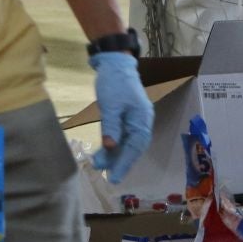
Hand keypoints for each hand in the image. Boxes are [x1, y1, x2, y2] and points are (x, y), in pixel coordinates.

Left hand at [88, 51, 153, 182]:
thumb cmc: (114, 82)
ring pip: (127, 143)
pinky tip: (105, 152)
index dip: (124, 164)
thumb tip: (110, 148)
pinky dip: (114, 145)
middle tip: (106, 176)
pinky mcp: (127, 117)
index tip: (114, 178)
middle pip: (133, 148)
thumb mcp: (110, 105)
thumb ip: (111, 127)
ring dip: (115, 155)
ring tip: (100, 165)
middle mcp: (142, 122)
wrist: (115, 63)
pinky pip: (122, 135)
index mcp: (142, 119)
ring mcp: (135, 120)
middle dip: (119, 162)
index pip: (134, 147)